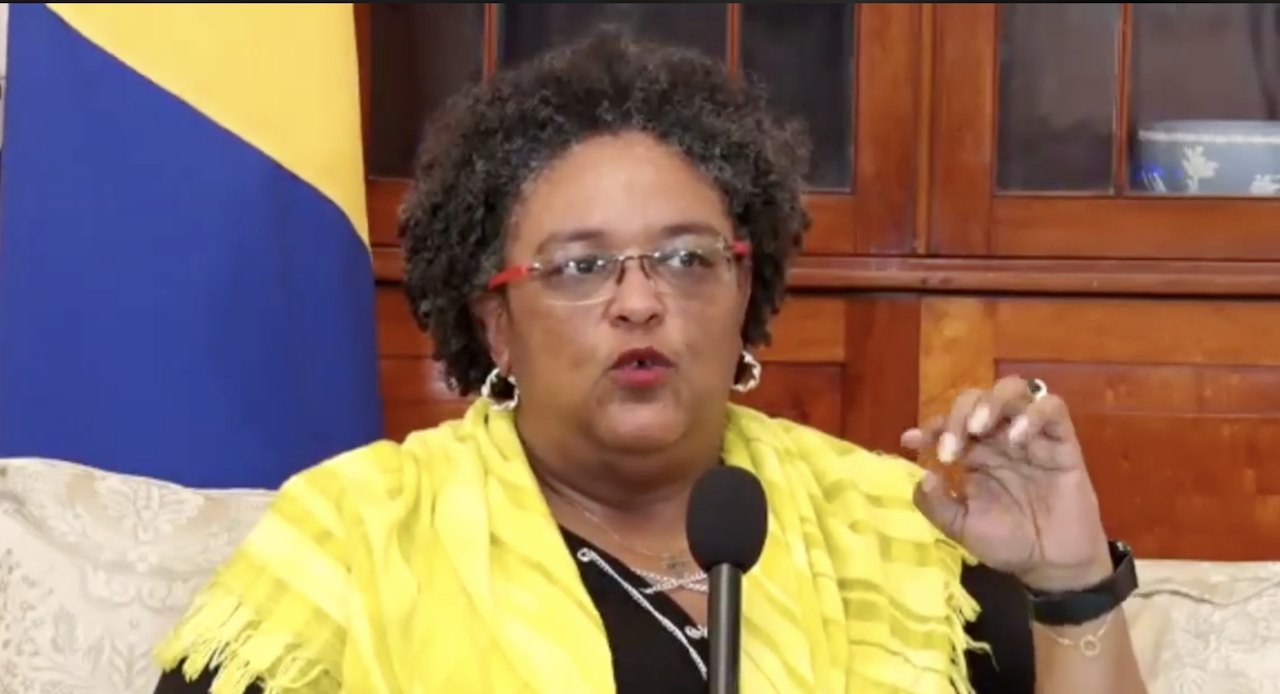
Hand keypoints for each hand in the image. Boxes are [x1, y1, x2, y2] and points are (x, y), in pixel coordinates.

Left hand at [902, 376, 1111, 591]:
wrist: (1052, 565)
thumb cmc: (1008, 543)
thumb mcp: (961, 527)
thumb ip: (936, 504)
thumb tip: (923, 474)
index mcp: (974, 454)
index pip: (949, 422)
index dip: (931, 426)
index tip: (912, 441)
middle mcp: (999, 439)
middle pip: (976, 399)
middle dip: (958, 415)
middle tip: (952, 449)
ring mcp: (1031, 437)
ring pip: (1013, 390)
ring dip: (991, 401)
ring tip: (981, 428)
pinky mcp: (1063, 442)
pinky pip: (1052, 408)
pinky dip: (1032, 414)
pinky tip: (1017, 439)